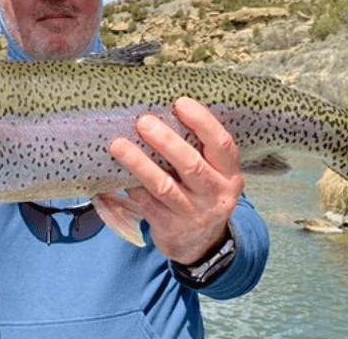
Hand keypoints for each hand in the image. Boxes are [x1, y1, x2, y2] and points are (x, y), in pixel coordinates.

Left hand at [109, 97, 243, 264]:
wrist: (202, 245)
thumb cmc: (202, 194)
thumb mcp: (214, 174)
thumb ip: (199, 150)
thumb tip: (162, 110)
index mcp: (230, 175)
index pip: (222, 145)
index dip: (203, 122)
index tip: (180, 103)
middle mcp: (217, 196)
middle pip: (191, 166)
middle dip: (166, 141)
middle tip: (143, 121)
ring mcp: (194, 215)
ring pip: (164, 186)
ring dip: (139, 163)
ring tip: (118, 145)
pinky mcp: (170, 229)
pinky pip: (147, 204)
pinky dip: (131, 185)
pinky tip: (116, 171)